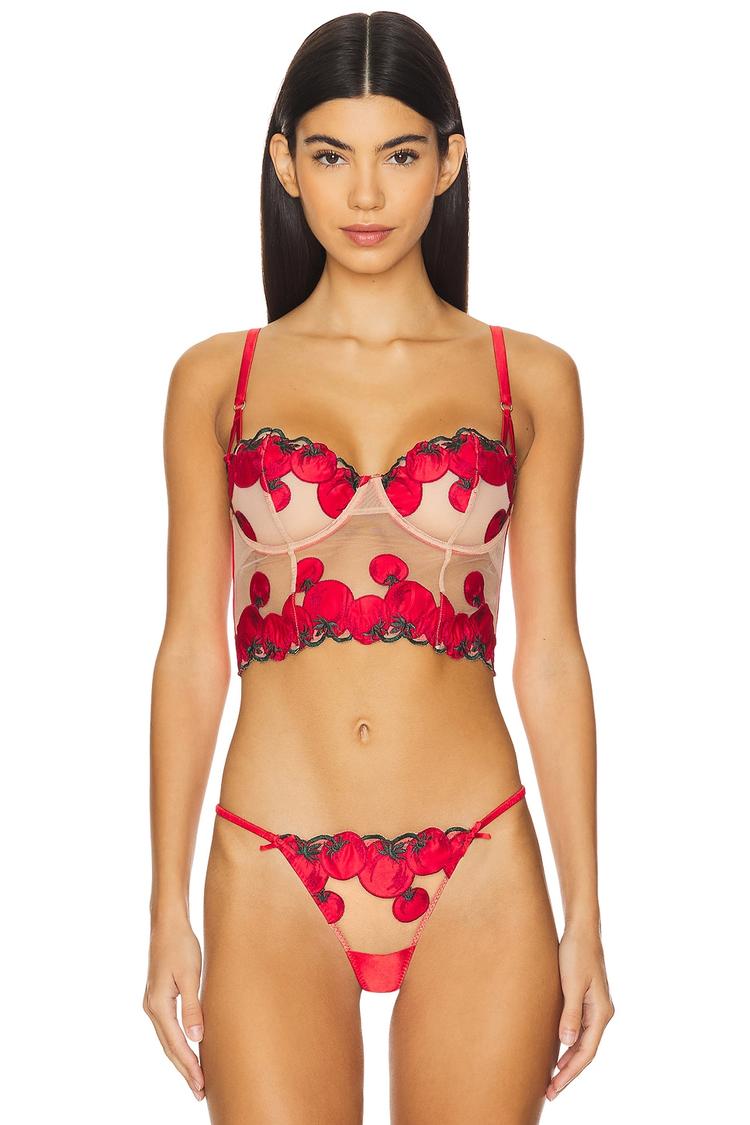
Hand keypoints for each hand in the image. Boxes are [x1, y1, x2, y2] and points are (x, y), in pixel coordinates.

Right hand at [143, 917, 205, 1101]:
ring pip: (167, 1039)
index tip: (201, 1085)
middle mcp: (152, 1008)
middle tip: (200, 1092)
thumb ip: (193, 1007)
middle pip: (169, 1047)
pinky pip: (168, 1028)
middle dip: (184, 1070)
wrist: (167, 923)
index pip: (176, 1044)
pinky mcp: (159, 997)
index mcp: (159, 1005)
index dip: (189, 1066)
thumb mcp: (190, 975)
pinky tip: (188, 1048)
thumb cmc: (181, 945)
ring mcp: (153, 1003)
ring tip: (195, 1077)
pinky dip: (178, 1043)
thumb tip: (196, 1038)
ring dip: (181, 1058)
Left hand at [547, 923, 614, 1100]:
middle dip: (568, 1073)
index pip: (586, 1052)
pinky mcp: (588, 1000)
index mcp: (601, 1012)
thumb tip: (568, 1043)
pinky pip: (580, 1029)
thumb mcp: (570, 983)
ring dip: (569, 1060)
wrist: (582, 929)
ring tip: (551, 1078)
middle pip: (586, 1051)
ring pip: (583, 1042)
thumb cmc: (576, 952)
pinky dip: (569, 1044)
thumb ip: (570, 1014)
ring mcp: (596, 1007)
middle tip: (549, 1091)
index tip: (554, 1088)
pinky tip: (558, 1050)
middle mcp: (602, 1013)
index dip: (570, 1073)